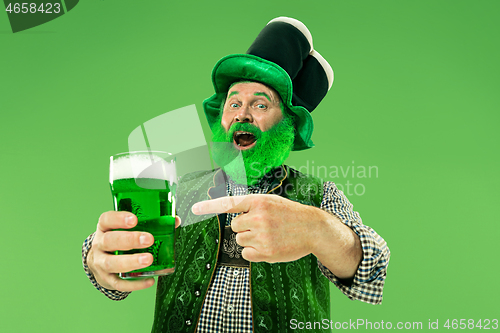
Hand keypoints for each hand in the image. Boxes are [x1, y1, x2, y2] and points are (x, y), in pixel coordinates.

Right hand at [87, 211, 180, 291]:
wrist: (99, 261)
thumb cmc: (119, 240)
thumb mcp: (127, 229)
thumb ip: (150, 223)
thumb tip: (174, 220)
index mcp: (105, 228)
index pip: (107, 220)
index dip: (119, 219)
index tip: (134, 219)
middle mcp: (99, 244)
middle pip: (110, 241)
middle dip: (130, 240)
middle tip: (148, 239)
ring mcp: (100, 263)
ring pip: (111, 263)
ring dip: (131, 261)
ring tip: (148, 260)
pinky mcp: (106, 279)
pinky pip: (119, 283)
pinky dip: (135, 284)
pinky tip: (149, 280)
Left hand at [192, 194, 317, 262]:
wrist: (313, 228)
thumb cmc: (289, 214)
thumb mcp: (271, 201)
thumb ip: (251, 206)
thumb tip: (232, 220)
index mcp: (258, 201)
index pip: (229, 203)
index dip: (209, 206)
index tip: (194, 208)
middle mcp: (259, 217)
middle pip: (234, 227)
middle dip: (244, 228)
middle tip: (263, 226)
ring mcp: (262, 235)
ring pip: (239, 240)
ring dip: (250, 240)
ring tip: (268, 235)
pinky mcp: (266, 252)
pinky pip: (246, 254)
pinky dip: (253, 252)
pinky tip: (268, 246)